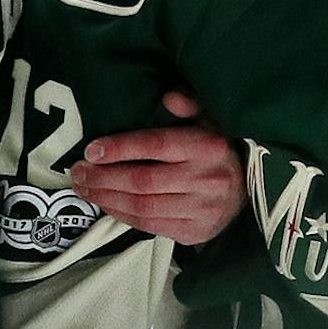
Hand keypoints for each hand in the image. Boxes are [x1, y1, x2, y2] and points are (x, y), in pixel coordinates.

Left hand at [67, 91, 243, 245]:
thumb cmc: (219, 151)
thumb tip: (168, 97)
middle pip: (142, 181)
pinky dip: (122, 215)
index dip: (120, 148)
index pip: (156, 146)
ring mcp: (200, 209)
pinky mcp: (193, 231)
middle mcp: (205, 179)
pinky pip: (150, 225)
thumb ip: (189, 105)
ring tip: (84, 188)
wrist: (250, 193)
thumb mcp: (211, 121)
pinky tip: (106, 203)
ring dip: (107, 198)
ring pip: (142, 207)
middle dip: (104, 177)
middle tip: (78, 172)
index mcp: (207, 146)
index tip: (91, 149)